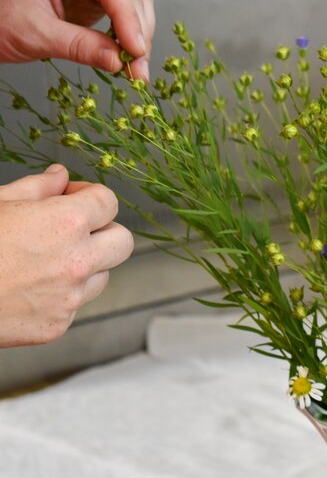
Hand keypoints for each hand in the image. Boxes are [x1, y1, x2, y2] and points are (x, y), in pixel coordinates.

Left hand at [0, 0, 153, 79]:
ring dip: (140, 38)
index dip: (129, 20)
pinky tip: (126, 59)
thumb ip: (80, 46)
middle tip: (137, 71)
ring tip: (135, 70)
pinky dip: (129, 40)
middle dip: (138, 33)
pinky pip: (124, 18)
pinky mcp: (94, 4)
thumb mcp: (36, 34)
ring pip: (134, 6)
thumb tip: (120, 61)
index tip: (136, 52)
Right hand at [0, 165, 133, 346]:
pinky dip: (62, 295)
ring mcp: (70, 297)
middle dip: (103, 231)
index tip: (72, 198)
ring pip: (103, 274)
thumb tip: (59, 177)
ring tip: (44, 261)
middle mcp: (78, 261)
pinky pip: (76, 304)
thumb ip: (36, 188)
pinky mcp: (58, 325)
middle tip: (74, 230)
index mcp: (67, 223)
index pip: (109, 202)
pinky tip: (29, 288)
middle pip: (122, 241)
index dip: (91, 197)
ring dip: (86, 265)